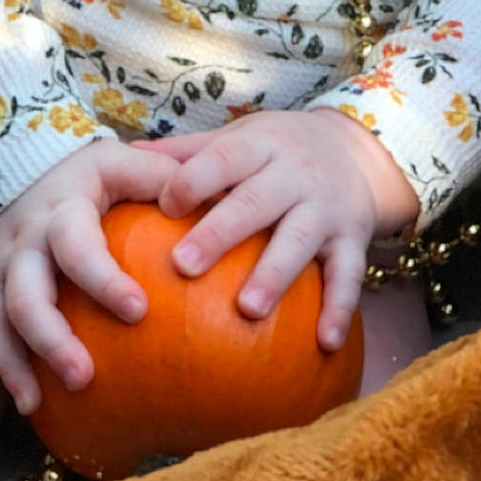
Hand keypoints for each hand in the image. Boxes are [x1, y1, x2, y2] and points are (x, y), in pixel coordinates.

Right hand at [0, 141, 176, 414]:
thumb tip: (218, 200)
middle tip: (84, 377)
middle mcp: (20, 241)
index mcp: (61, 212)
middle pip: (25, 297)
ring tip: (36, 403)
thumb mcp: (121, 161)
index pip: (78, 248)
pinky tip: (14, 390)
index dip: (104, 280)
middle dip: (51, 341)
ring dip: (11, 364)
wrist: (14, 156)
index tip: (138, 311)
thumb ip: (162, 177)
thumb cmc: (83, 170)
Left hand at [131, 109, 417, 353]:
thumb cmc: (277, 150)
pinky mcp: (353, 238)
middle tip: (183, 265)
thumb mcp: (239, 137)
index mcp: (259, 146)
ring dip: (274, 274)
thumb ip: (187, 152)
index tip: (165, 207)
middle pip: (254, 202)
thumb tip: (126, 157)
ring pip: (299, 239)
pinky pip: (347, 275)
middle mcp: (293, 174)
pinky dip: (340, 308)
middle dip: (220, 233)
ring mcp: (325, 207)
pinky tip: (324, 343)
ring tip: (246, 309)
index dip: (193, 180)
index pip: (222, 158)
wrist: (355, 149)